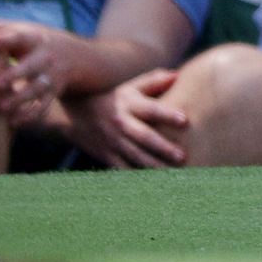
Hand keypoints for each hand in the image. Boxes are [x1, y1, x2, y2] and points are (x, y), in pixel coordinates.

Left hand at [0, 15, 87, 128]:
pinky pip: (43, 106)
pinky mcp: (54, 93)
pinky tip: (13, 122)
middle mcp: (45, 57)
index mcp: (33, 38)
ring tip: (0, 108)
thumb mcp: (21, 29)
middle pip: (32, 65)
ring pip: (38, 88)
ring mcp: (51, 76)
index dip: (4, 39)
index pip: (19, 37)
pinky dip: (30, 115)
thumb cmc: (35, 41)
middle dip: (16, 74)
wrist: (77, 56)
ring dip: (21, 99)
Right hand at [63, 66, 191, 168]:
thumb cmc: (114, 99)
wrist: (76, 115)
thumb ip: (154, 81)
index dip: (167, 114)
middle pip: (143, 136)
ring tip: (172, 175)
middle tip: (182, 156)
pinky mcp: (107, 156)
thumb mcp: (130, 87)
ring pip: (134, 156)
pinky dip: (136, 177)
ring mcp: (113, 141)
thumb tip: (178, 75)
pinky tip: (152, 186)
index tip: (185, 120)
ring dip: (153, 166)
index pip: (151, 109)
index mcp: (129, 104)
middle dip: (162, 147)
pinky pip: (122, 168)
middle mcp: (121, 123)